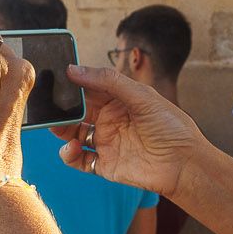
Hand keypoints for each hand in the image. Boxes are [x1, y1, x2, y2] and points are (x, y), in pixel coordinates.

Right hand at [58, 63, 207, 198]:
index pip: (89, 88)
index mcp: (119, 100)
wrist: (184, 164)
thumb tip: (74, 69)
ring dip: (61, 130)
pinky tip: (71, 148)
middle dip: (62, 108)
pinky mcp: (105, 164)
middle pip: (77, 111)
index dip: (72, 83)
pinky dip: (69, 155)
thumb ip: (108, 80)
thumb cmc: (171, 127)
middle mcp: (110, 120)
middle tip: (48, 105)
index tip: (55, 78)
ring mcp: (106, 142)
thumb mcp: (141, 95)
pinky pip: (79, 160)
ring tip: (55, 127)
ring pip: (73, 134)